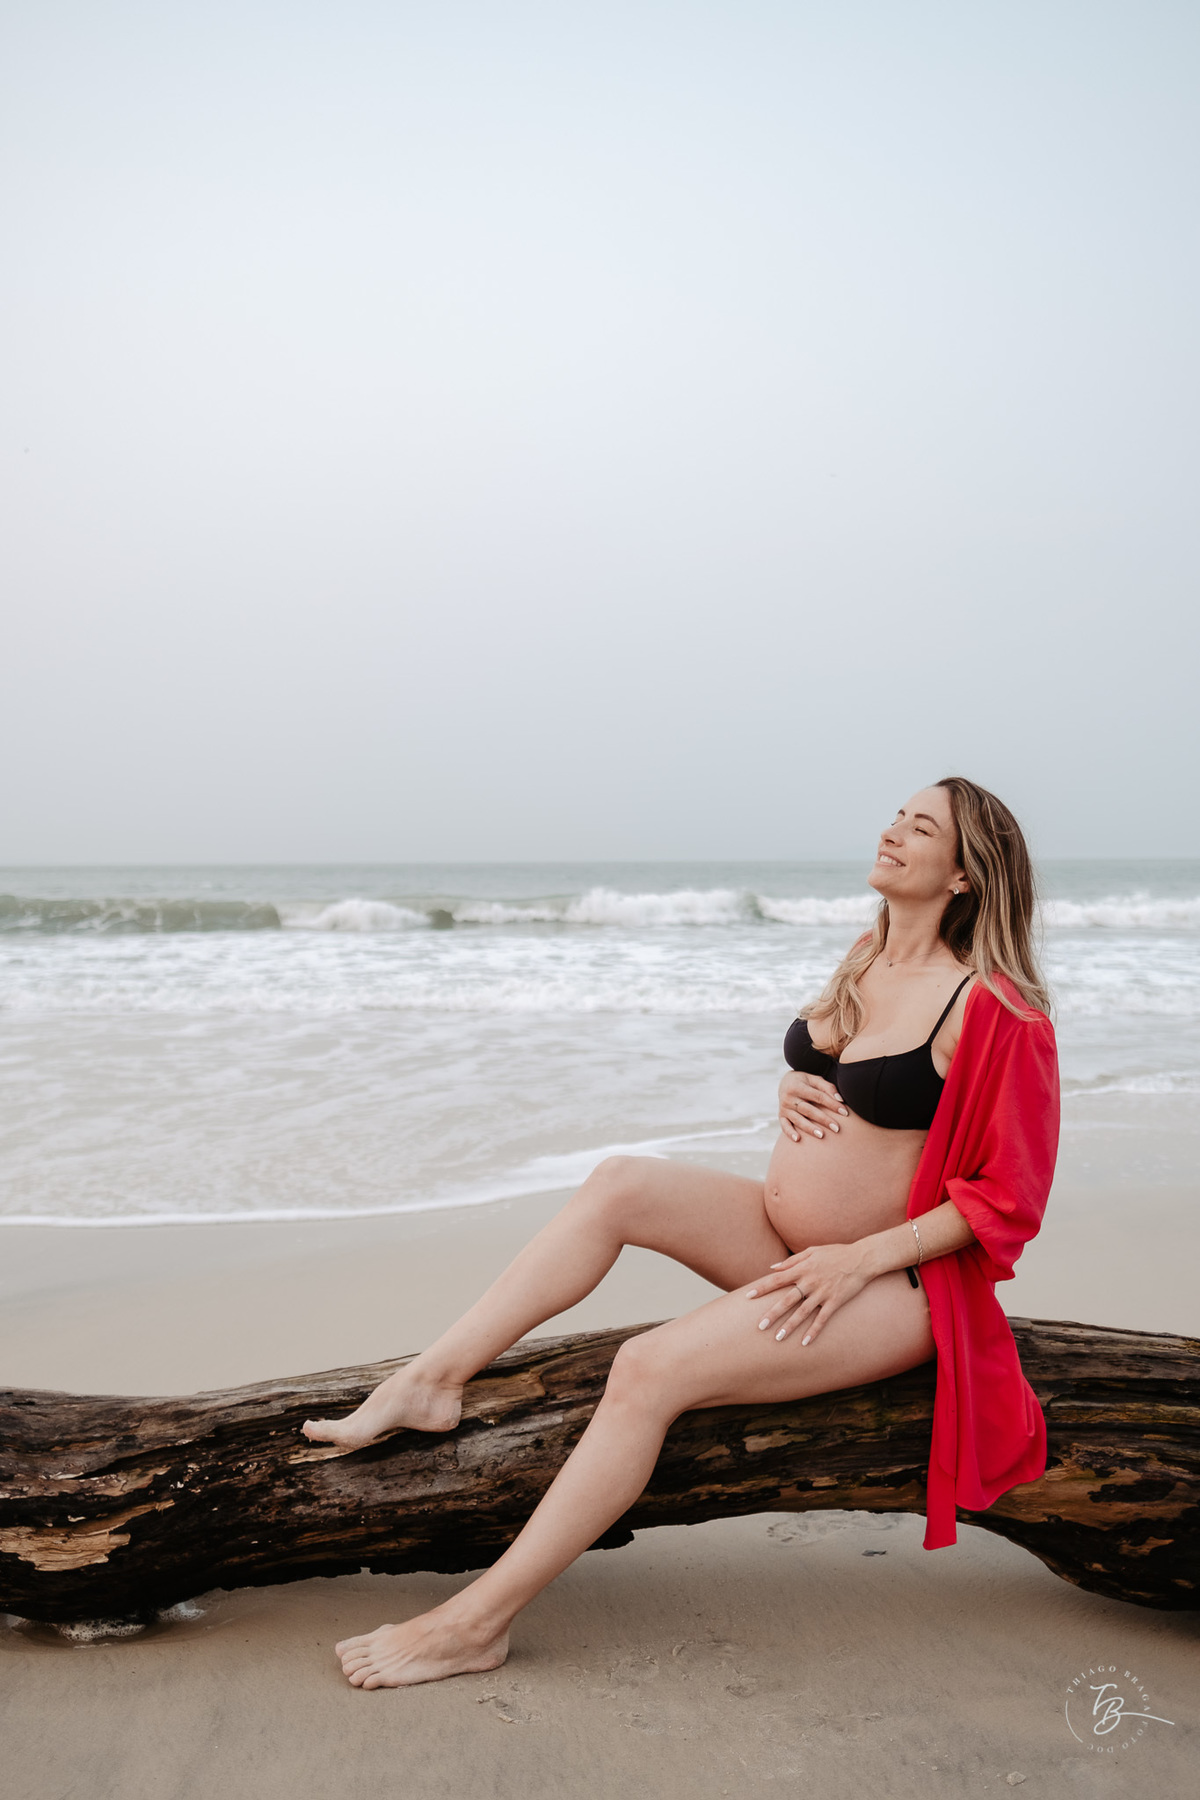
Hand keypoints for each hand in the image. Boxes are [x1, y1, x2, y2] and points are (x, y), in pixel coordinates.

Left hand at [744, 1242, 871, 1343]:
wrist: (862, 1258)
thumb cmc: (836, 1253)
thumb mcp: (812, 1251)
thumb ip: (792, 1260)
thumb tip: (772, 1267)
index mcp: (803, 1269)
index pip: (777, 1279)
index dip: (762, 1288)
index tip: (748, 1296)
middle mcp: (810, 1282)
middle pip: (787, 1300)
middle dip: (772, 1313)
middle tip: (759, 1326)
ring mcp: (823, 1293)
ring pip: (802, 1312)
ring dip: (790, 1326)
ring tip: (778, 1338)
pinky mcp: (835, 1301)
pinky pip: (822, 1319)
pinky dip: (814, 1331)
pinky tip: (805, 1343)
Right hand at [777, 1071, 847, 1141]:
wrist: (785, 1083)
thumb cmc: (805, 1082)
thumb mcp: (815, 1080)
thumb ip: (828, 1088)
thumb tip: (840, 1100)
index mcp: (798, 1086)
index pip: (818, 1096)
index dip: (832, 1104)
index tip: (845, 1112)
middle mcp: (789, 1097)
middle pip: (808, 1110)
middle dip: (823, 1119)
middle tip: (837, 1128)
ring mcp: (784, 1108)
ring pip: (798, 1119)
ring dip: (809, 1128)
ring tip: (822, 1135)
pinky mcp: (781, 1116)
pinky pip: (784, 1126)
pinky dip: (790, 1133)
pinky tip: (798, 1139)